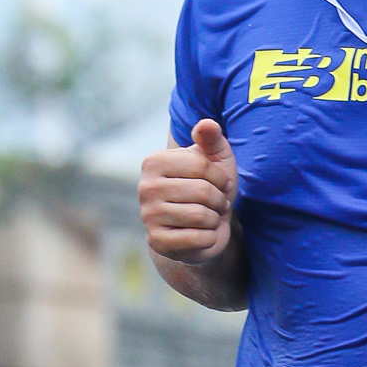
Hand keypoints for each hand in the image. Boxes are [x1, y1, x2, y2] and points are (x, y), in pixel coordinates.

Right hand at [140, 120, 237, 259]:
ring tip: (210, 217)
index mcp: (154, 162)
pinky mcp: (156, 242)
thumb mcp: (216, 158)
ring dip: (215, 219)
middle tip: (216, 203)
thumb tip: (206, 124)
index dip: (221, 177)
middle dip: (219, 200)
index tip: (220, 183)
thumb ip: (212, 138)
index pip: (202, 166)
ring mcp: (148, 216)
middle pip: (202, 191)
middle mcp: (145, 188)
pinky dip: (209, 238)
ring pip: (201, 215)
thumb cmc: (210, 186)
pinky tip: (202, 234)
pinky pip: (197, 239)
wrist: (204, 227)